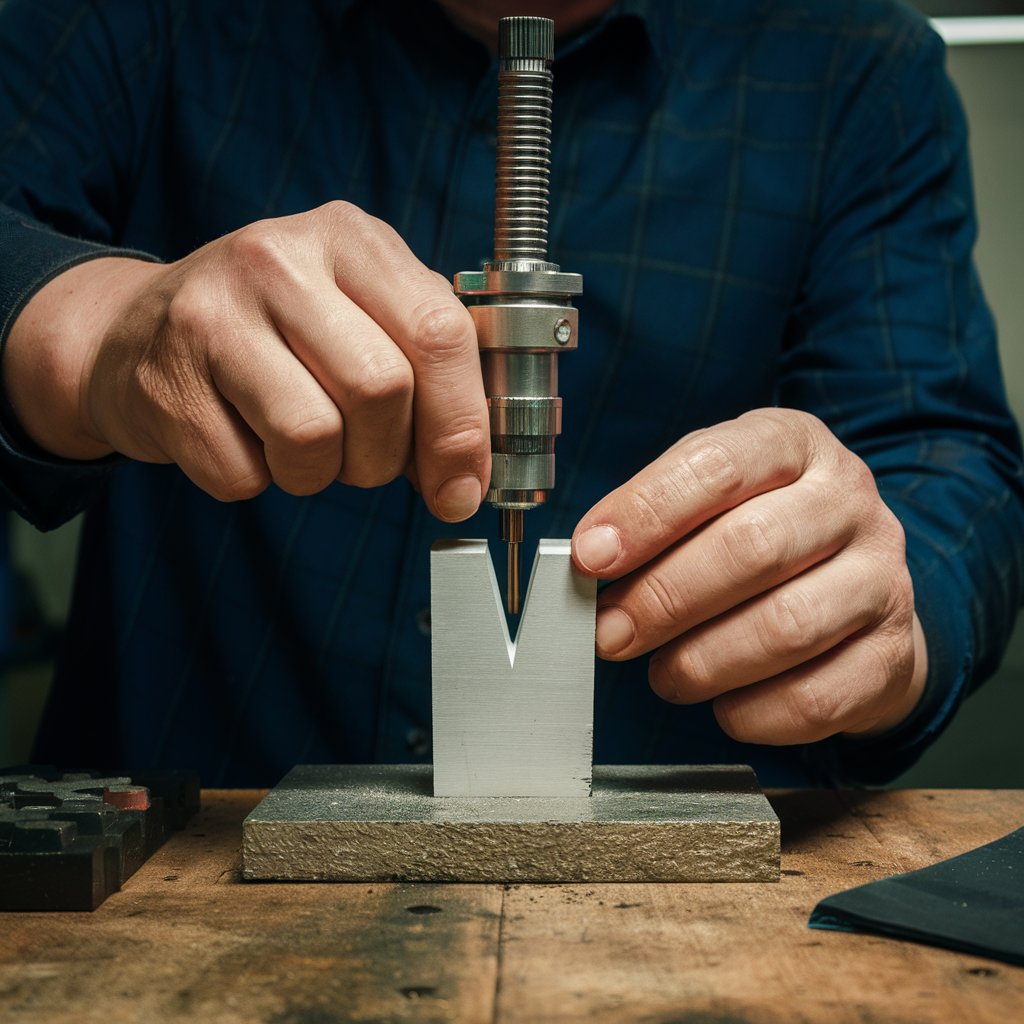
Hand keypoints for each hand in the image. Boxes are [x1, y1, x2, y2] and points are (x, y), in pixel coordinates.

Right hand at [4, 202, 488, 519]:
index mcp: (350, 238)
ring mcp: (212, 314)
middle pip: (381, 389)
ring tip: (298, 444)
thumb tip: (470, 471)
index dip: (463, 425)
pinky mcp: (163, 379)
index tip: (463, 485)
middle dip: (386, 455)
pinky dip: (257, 480)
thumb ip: (425, 370)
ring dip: (320, 473)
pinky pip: (244, 476)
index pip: (439, 333)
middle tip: (366, 460)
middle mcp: (280, 259)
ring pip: (313, 439)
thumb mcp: (359, 315)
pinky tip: (242, 438)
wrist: (136, 330)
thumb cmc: (274, 331)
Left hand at [571, 408, 927, 743]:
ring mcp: (881, 576)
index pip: (717, 466)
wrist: (854, 587)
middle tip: (611, 632)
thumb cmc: (761, 532)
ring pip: (786, 626)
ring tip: (664, 673)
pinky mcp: (893, 652)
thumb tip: (591, 558)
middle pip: (752, 547)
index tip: (591, 556)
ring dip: (702, 661)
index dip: (646, 514)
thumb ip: (653, 518)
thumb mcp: (710, 497)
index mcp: (792, 444)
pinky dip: (754, 711)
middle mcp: (847, 500)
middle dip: (663, 599)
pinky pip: (818, 696)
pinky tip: (723, 706)